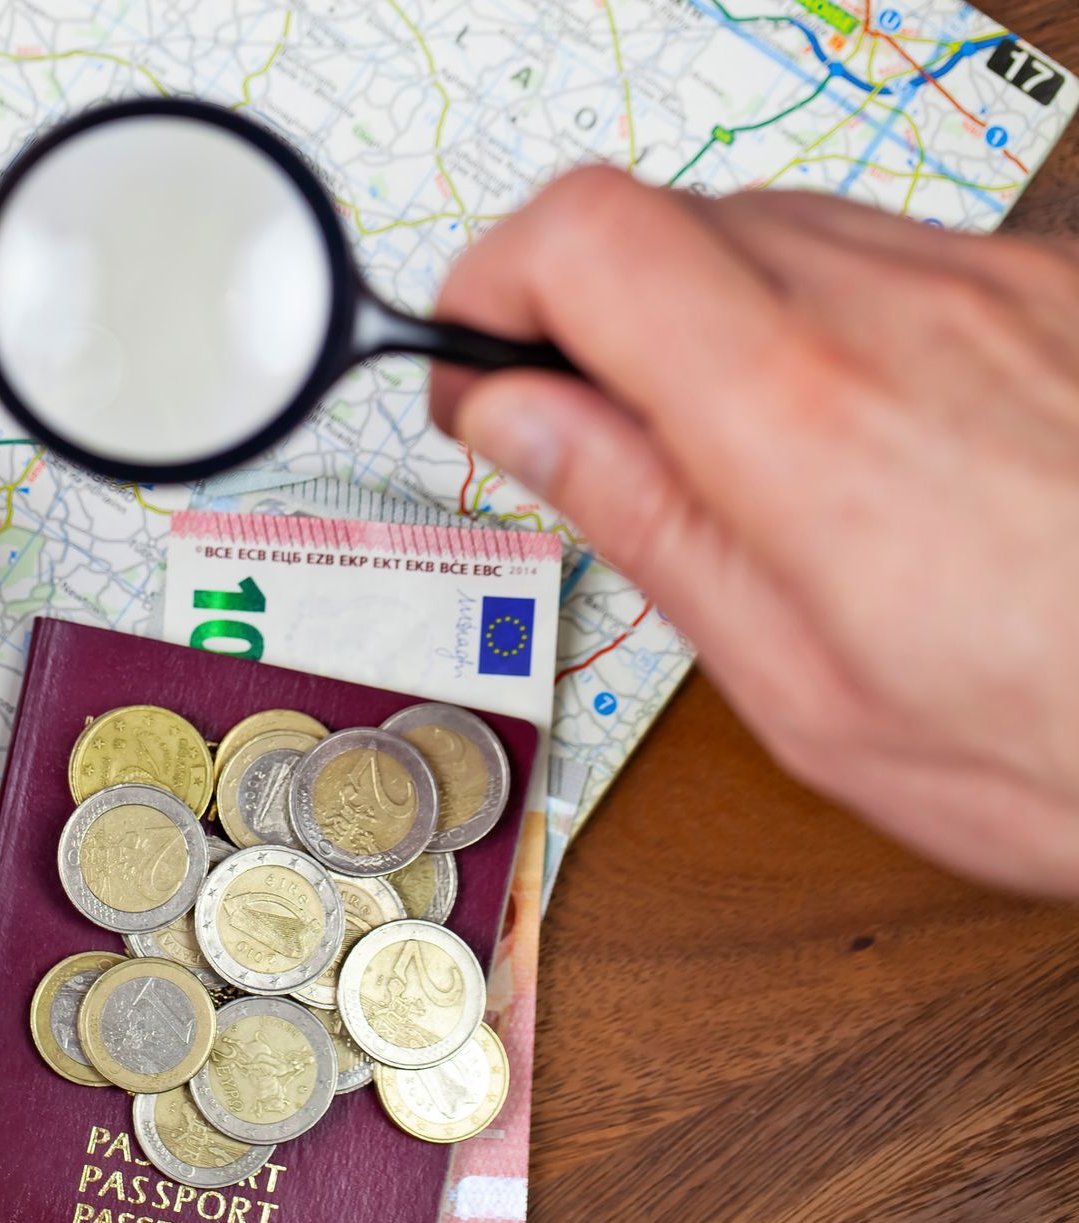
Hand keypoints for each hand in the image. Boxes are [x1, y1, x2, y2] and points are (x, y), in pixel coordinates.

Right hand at [429, 168, 1078, 893]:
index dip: (490, 279)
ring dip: (694, 312)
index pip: (584, 235)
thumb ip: (646, 522)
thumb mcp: (805, 686)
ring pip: (765, 223)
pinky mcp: (1049, 287)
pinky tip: (841, 432)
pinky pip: (877, 254)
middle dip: (578, 305)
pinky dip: (810, 317)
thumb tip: (517, 417)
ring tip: (716, 446)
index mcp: (802, 421)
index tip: (473, 363)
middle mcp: (899, 309)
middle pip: (661, 212)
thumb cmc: (1071, 741)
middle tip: (573, 419)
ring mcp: (990, 282)